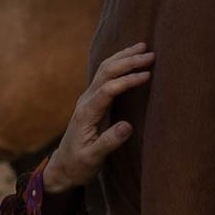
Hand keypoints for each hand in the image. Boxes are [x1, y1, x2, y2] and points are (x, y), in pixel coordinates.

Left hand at [42, 43, 153, 195]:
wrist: (63, 167)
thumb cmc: (79, 165)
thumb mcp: (93, 159)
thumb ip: (109, 142)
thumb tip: (128, 126)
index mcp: (86, 113)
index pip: (108, 89)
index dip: (128, 80)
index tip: (148, 75)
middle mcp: (85, 101)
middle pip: (106, 72)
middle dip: (128, 61)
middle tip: (151, 54)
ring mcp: (88, 98)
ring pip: (105, 70)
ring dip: (123, 57)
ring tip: (143, 47)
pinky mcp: (92, 100)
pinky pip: (105, 75)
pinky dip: (119, 63)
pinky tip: (129, 57)